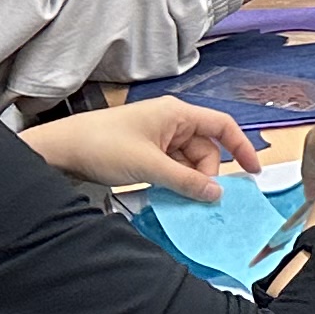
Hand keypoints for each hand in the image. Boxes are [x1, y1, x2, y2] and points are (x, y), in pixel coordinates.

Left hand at [26, 98, 262, 200]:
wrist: (60, 150)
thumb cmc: (103, 146)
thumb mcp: (149, 166)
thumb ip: (185, 181)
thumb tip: (217, 194)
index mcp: (177, 113)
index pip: (222, 126)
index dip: (242, 147)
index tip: (253, 172)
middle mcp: (171, 122)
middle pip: (205, 149)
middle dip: (207, 174)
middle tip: (200, 198)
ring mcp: (157, 137)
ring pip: (188, 161)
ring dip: (189, 180)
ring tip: (182, 200)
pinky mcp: (145, 151)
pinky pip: (171, 167)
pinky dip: (174, 181)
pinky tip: (170, 196)